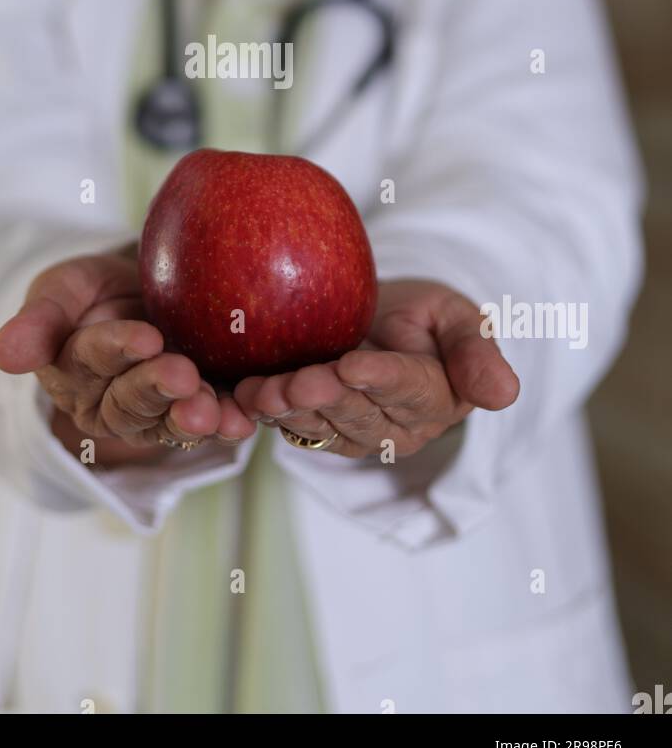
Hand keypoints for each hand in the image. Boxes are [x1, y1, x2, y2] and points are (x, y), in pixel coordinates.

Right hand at [0, 252, 255, 465]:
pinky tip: (245, 420)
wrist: (140, 291)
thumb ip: (38, 322)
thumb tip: (2, 356)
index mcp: (74, 375)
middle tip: (184, 376)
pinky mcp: (200, 406)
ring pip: (172, 421)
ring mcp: (159, 410)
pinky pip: (213, 420)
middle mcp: (113, 403)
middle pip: (134, 402)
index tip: (145, 337)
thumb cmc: (90, 292)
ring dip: (195, 418)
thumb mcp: (60, 291)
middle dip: (159, 390)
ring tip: (217, 413)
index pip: (95, 361)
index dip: (118, 351)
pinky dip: (230, 421)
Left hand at [234, 278, 519, 458]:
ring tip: (262, 391)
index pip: (407, 389)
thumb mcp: (459, 317)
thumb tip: (505, 394)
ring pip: (319, 424)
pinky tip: (242, 395)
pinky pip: (289, 423)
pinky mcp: (314, 426)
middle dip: (325, 397)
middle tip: (298, 379)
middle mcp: (393, 427)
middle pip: (357, 414)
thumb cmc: (426, 315)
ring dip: (288, 409)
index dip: (379, 380)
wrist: (385, 319)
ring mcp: (351, 432)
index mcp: (435, 398)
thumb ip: (476, 352)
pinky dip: (263, 412)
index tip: (353, 364)